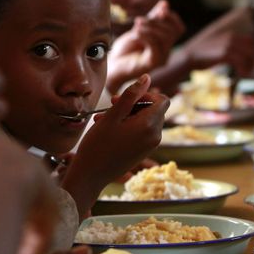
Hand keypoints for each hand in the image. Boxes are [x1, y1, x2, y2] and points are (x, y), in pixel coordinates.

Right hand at [63, 74, 168, 217]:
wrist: (91, 175)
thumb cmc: (98, 144)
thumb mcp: (113, 115)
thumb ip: (131, 94)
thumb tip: (147, 78)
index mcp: (150, 126)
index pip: (163, 100)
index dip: (146, 94)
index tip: (126, 97)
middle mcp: (155, 136)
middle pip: (154, 110)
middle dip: (134, 104)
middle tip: (111, 105)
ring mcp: (150, 146)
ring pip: (145, 120)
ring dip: (128, 115)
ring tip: (104, 118)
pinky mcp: (143, 152)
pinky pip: (142, 132)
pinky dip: (129, 126)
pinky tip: (109, 128)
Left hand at [106, 0, 183, 92]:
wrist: (112, 65)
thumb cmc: (125, 49)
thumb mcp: (140, 29)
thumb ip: (153, 18)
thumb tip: (165, 3)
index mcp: (165, 44)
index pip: (179, 29)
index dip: (172, 18)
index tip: (160, 10)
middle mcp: (166, 52)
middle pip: (171, 32)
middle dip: (155, 22)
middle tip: (138, 20)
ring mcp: (160, 59)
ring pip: (164, 38)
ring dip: (150, 28)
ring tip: (135, 26)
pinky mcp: (152, 64)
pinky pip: (155, 46)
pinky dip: (145, 36)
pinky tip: (134, 34)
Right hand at [180, 7, 253, 75]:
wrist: (190, 56)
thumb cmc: (204, 54)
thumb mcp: (219, 45)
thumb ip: (230, 47)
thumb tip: (241, 56)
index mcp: (231, 34)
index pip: (252, 40)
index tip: (252, 62)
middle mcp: (232, 38)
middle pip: (253, 48)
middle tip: (249, 70)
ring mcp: (229, 45)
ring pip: (249, 56)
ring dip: (249, 67)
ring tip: (244, 74)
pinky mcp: (225, 54)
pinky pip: (241, 63)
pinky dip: (243, 71)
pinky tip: (239, 75)